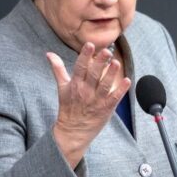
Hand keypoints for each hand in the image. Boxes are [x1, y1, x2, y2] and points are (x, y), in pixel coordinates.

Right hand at [46, 42, 131, 167]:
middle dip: (100, 63)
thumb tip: (49, 53)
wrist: (73, 132)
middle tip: (107, 51)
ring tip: (116, 63)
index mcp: (75, 84)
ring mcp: (96, 100)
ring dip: (111, 74)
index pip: (80, 67)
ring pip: (105, 85)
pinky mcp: (106, 108)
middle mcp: (86, 91)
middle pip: (94, 74)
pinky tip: (128, 81)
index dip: (85, 56)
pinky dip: (121, 90)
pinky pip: (114, 98)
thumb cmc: (68, 107)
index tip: (90, 45)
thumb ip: (57, 69)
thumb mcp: (62, 87)